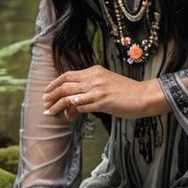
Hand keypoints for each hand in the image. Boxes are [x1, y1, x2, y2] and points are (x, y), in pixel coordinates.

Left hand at [41, 63, 160, 121]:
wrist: (143, 96)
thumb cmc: (126, 92)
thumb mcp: (106, 82)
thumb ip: (91, 87)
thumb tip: (76, 99)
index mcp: (94, 71)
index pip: (68, 75)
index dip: (55, 83)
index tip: (47, 91)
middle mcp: (93, 78)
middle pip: (65, 85)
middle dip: (51, 94)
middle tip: (44, 102)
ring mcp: (97, 90)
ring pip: (69, 96)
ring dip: (57, 104)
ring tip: (49, 111)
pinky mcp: (101, 102)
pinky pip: (80, 106)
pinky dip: (71, 111)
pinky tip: (68, 116)